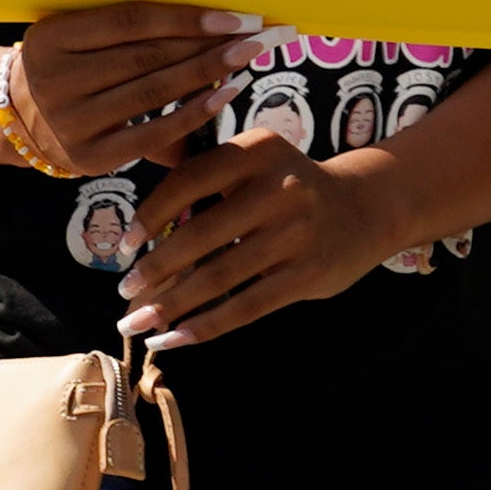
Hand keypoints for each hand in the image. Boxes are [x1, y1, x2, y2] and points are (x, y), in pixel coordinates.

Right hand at [12, 6, 257, 176]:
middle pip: (147, 56)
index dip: (185, 17)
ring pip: (153, 92)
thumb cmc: (64, 66)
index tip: (233, 15)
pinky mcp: (88, 158)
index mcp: (52, 37)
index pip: (130, 21)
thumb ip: (125, 33)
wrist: (13, 120)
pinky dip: (192, 114)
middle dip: (208, 44)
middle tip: (256, 35)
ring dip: (207, 74)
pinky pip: (152, 134)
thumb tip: (205, 19)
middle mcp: (55, 79)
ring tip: (247, 59)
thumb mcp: (74, 39)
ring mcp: (70, 121)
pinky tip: (223, 95)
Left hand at [106, 129, 400, 348]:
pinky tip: (174, 339)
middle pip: (199, 234)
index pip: (188, 181)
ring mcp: (297, 232)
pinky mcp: (309, 273)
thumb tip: (141, 246)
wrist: (367, 206)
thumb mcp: (256, 165)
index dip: (149, 215)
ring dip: (170, 305)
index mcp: (257, 150)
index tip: (123, 247)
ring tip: (137, 324)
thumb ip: (209, 188)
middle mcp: (280, 187)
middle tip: (123, 294)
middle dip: (153, 270)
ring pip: (218, 277)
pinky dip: (204, 326)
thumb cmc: (289, 188)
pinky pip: (246, 306)